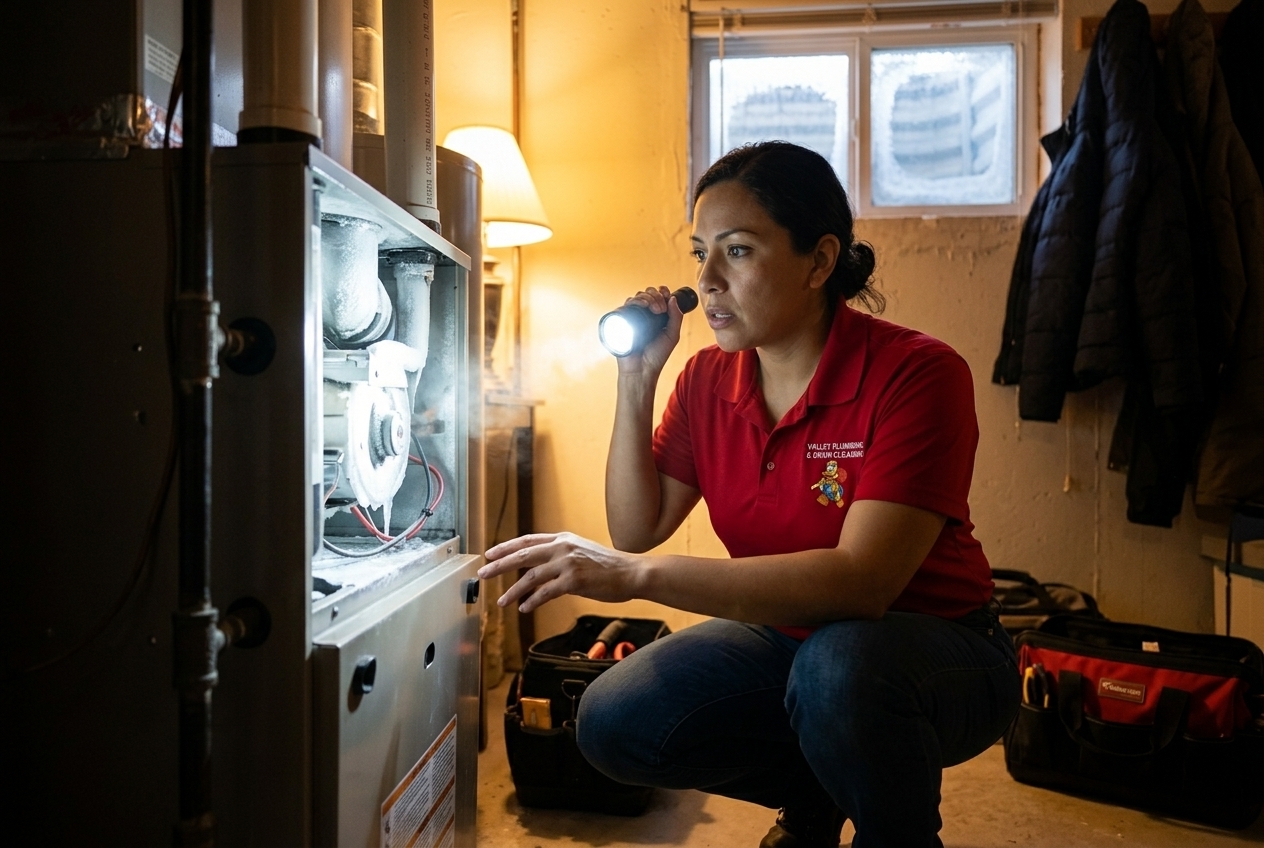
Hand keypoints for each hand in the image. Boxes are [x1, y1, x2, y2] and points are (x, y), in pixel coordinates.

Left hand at [478, 532, 643, 612]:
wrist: (632, 573)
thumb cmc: (608, 567)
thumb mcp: (581, 552)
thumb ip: (560, 556)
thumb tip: (538, 567)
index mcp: (563, 538)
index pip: (527, 541)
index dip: (506, 547)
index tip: (489, 554)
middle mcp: (563, 547)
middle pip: (523, 555)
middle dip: (499, 565)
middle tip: (483, 573)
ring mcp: (568, 563)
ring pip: (531, 576)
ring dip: (513, 590)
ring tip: (501, 601)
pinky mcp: (574, 581)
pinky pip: (546, 592)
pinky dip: (532, 601)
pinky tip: (524, 608)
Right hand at [615, 286, 684, 378]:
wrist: (641, 369)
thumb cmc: (656, 356)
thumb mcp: (672, 335)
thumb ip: (676, 317)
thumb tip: (673, 298)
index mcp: (655, 317)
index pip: (657, 297)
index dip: (662, 292)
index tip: (666, 293)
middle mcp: (643, 316)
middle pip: (647, 294)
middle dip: (655, 296)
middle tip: (661, 309)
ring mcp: (632, 318)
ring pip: (637, 297)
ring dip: (647, 297)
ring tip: (655, 310)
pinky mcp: (622, 321)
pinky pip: (625, 305)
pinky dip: (634, 301)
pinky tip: (643, 305)